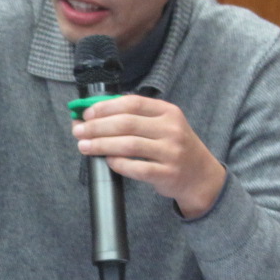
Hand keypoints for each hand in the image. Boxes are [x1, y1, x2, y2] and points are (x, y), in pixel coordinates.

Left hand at [73, 94, 226, 216]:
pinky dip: (118, 164)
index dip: (105, 107)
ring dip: (101, 145)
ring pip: (128, 145)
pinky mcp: (167, 173)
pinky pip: (137, 168)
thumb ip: (138, 116)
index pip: (132, 103)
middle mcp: (171, 129)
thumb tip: (97, 112)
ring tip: (84, 146)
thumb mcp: (165, 124)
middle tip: (79, 131)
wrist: (201, 176)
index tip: (87, 113)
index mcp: (168, 112)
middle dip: (97, 127)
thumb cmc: (175, 147)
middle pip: (126, 123)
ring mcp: (171, 152)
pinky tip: (106, 161)